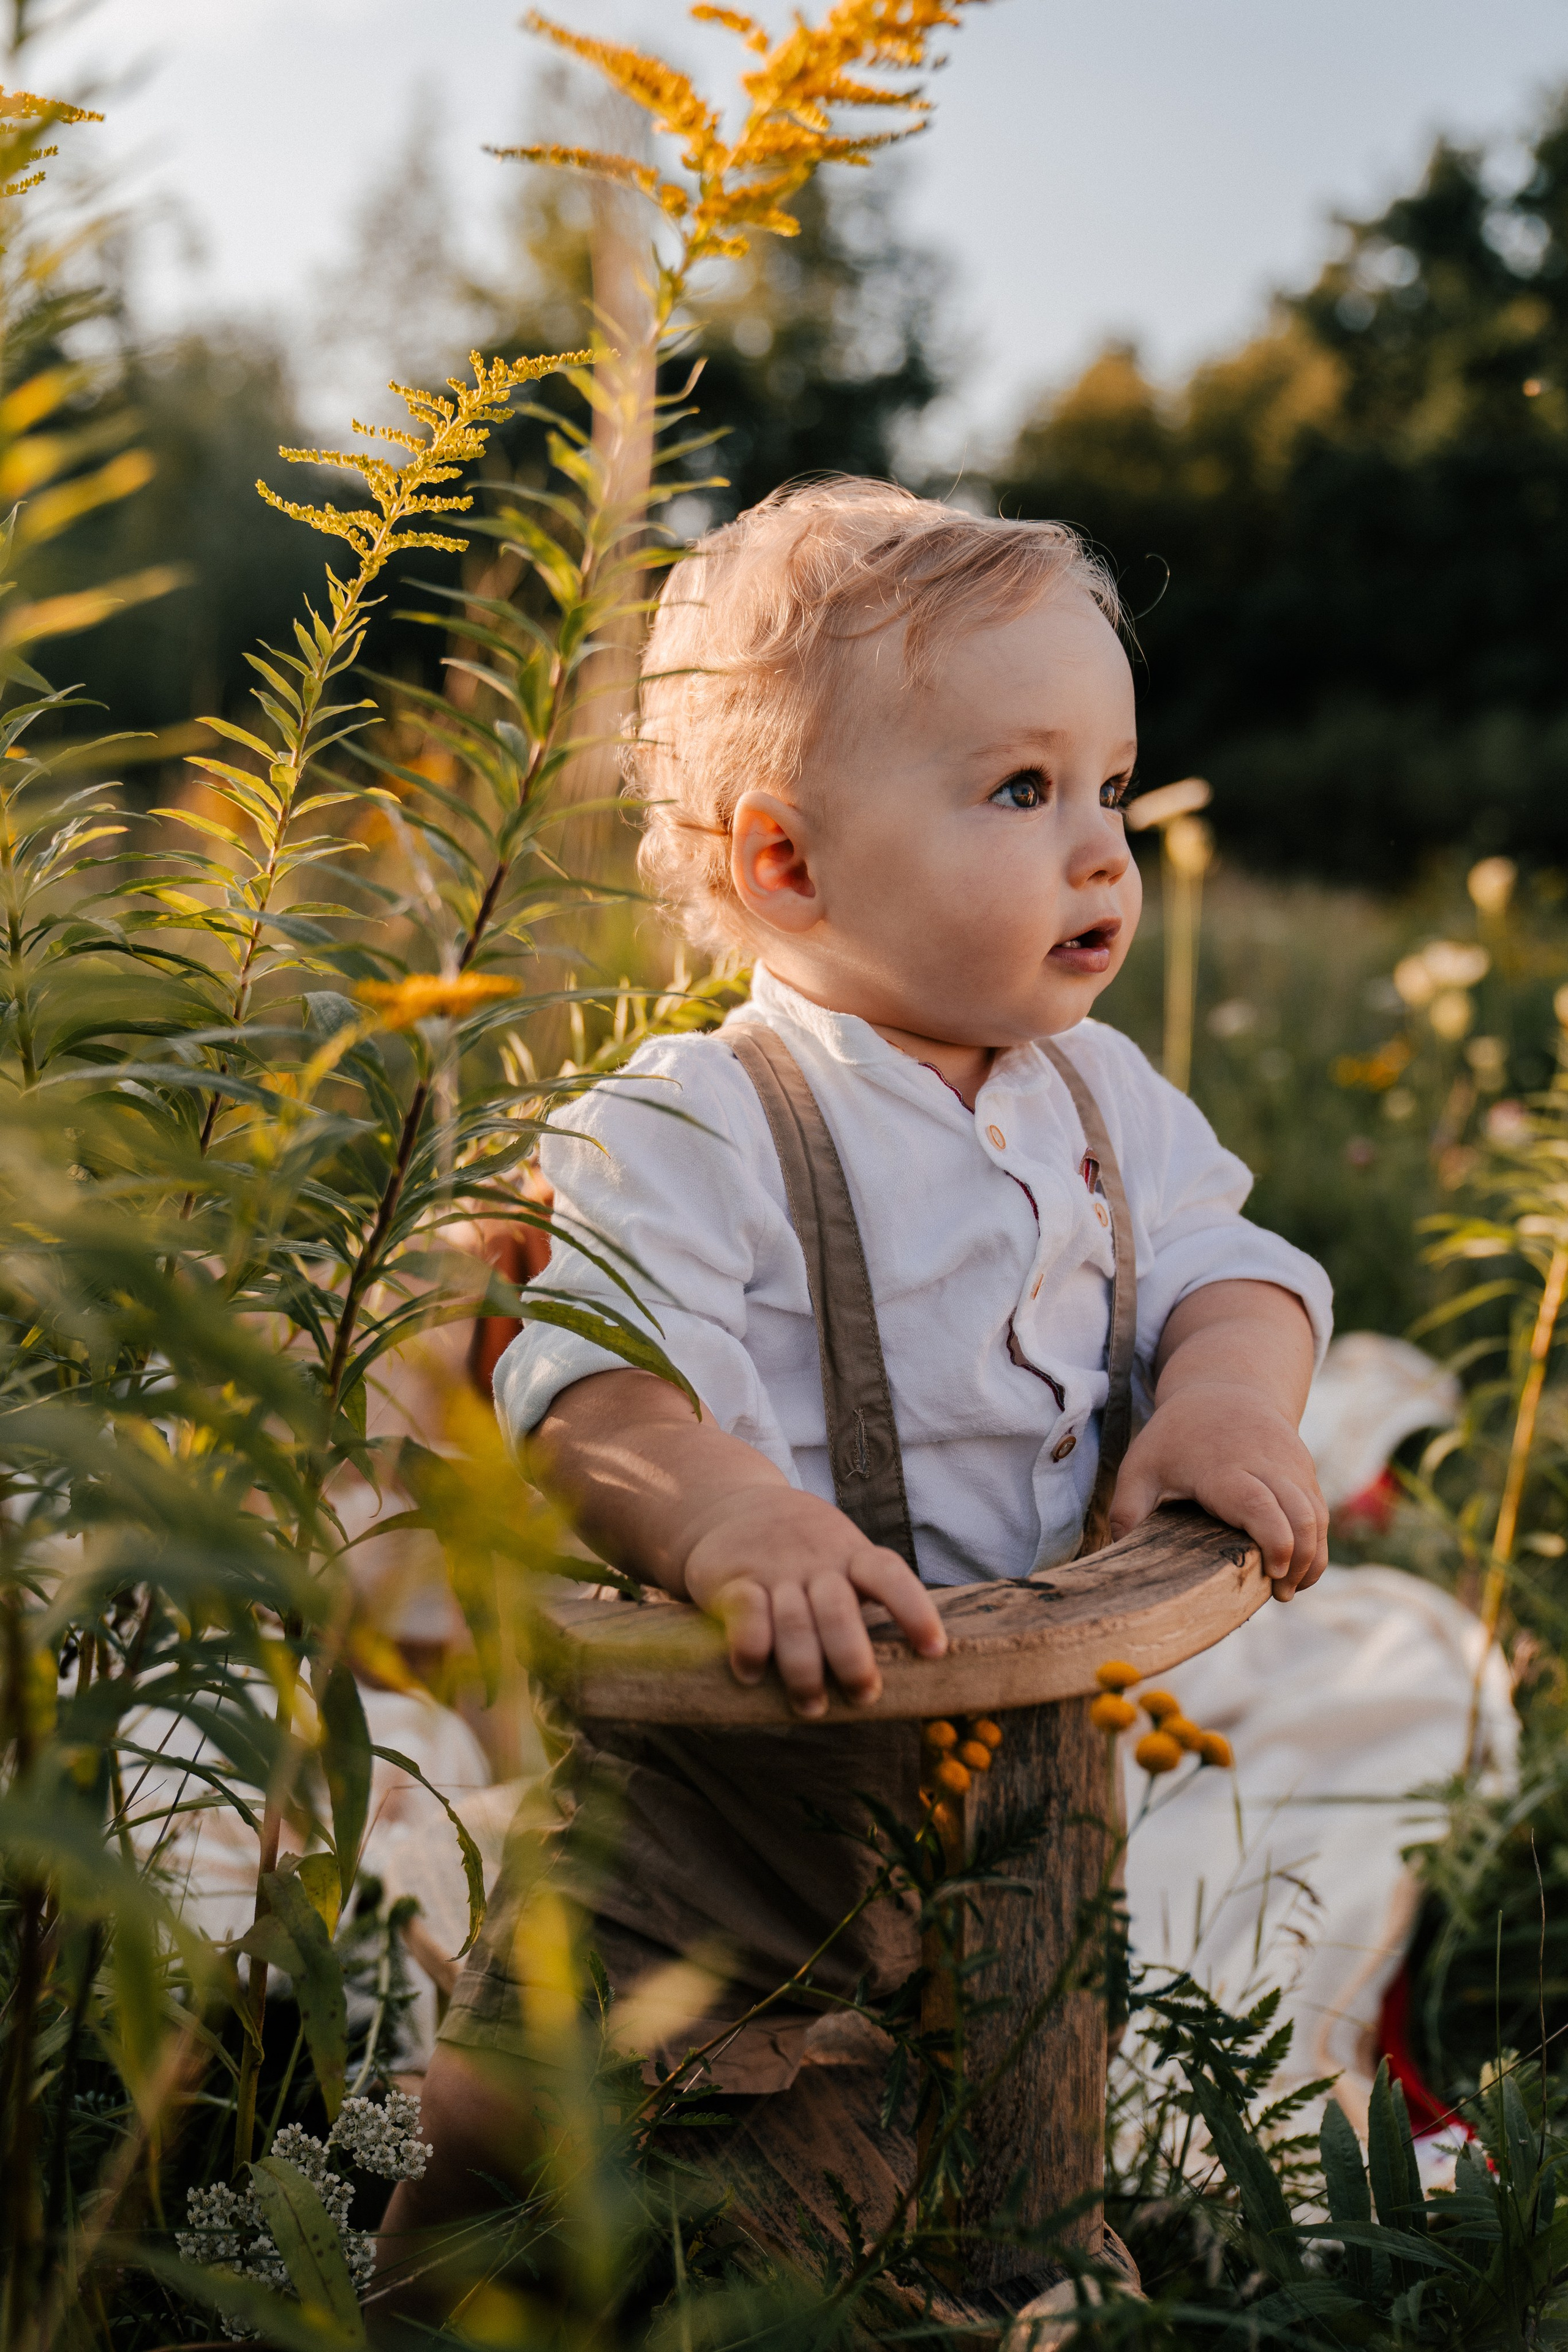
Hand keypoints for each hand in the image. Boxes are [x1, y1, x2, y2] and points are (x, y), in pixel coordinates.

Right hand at [681, 1485, 947, 1716]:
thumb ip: (865, 1593)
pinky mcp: (733, 1582)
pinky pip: (746, 1617)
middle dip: (853, 1660)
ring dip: (804, 1671)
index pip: (890, 1576)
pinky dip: (751, 1650)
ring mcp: (774, 1572)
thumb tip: (908, 1663)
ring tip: (811, 1706)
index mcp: (853, 1556)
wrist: (733, 1504)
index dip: (915, 1611)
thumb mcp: (843, 1554)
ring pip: (795, 1623)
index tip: (934, 1651)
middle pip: (839, 1611)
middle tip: (863, 1696)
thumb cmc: (806, 1548)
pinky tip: (753, 1675)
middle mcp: (817, 1563)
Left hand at [1109, 1382, 1328, 1599]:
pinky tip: (1299, 1569)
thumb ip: (1128, 1509)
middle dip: (1300, 1560)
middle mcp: (1267, 1466)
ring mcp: (1291, 1467)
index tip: (1272, 1574)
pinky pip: (1320, 1510)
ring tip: (1290, 1589)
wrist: (1224, 1388)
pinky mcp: (1305, 1471)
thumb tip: (1119, 1554)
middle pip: (1301, 1515)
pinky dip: (1316, 1541)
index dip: (1275, 1542)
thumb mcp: (1142, 1464)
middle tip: (1280, 1595)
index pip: (1261, 1507)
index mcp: (1224, 1468)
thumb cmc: (1176, 1435)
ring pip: (1317, 1515)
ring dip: (1313, 1556)